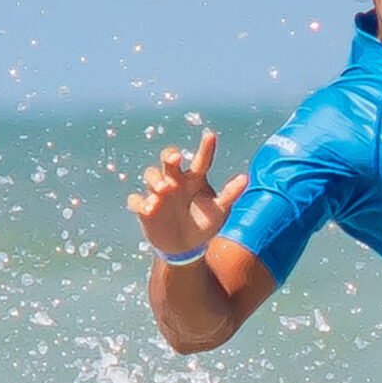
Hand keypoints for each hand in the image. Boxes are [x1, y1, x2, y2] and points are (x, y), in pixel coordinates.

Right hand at [127, 131, 247, 255]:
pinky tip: (149, 208)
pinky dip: (140, 202)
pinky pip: (136, 200)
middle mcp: (176, 182)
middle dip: (170, 156)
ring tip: (163, 189)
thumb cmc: (204, 223)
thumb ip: (230, 194)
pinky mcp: (145, 209)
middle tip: (175, 158)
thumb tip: (245, 178)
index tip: (210, 135)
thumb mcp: (219, 211)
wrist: (186, 247)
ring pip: (151, 175)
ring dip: (155, 179)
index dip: (206, 148)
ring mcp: (159, 194)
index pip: (201, 162)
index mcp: (195, 181)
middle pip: (169, 160)